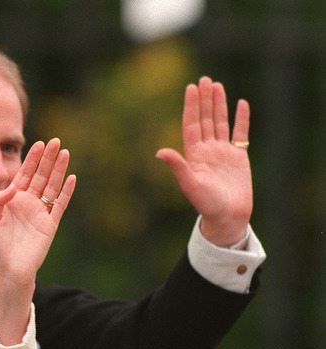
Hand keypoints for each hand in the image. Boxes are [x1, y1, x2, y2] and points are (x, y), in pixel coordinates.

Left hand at [0, 138, 75, 344]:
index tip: (38, 143)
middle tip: (55, 141)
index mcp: (13, 199)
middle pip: (40, 175)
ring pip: (52, 186)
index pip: (24, 174)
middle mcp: (28, 203)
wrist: (7, 270)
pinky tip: (71, 177)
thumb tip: (14, 186)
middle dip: (47, 159)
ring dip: (58, 170)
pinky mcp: (50, 224)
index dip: (31, 159)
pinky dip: (66, 192)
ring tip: (65, 152)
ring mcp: (41, 213)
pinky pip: (60, 205)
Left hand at [156, 76, 251, 245]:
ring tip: (216, 85)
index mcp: (193, 154)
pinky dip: (241, 119)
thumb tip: (159, 152)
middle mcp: (206, 150)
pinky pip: (240, 133)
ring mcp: (222, 152)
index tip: (190, 88)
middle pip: (205, 119)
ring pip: (220, 122)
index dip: (191, 106)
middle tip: (203, 79)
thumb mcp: (190, 184)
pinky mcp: (239, 157)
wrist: (227, 216)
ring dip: (219, 104)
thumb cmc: (206, 204)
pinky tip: (241, 103)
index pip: (191, 124)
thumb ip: (177, 166)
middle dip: (204, 100)